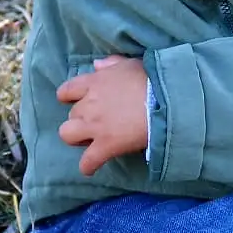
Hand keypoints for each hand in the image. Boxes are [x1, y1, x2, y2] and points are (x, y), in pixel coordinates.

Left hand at [57, 55, 149, 176]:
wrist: (166, 100)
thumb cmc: (151, 79)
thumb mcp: (130, 64)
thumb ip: (111, 64)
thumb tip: (96, 66)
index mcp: (94, 83)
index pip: (66, 90)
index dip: (69, 97)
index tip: (78, 101)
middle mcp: (89, 104)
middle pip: (71, 114)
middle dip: (80, 119)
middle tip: (95, 123)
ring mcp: (95, 126)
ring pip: (67, 135)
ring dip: (77, 138)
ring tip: (90, 141)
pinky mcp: (106, 146)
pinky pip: (87, 162)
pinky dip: (88, 166)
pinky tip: (91, 168)